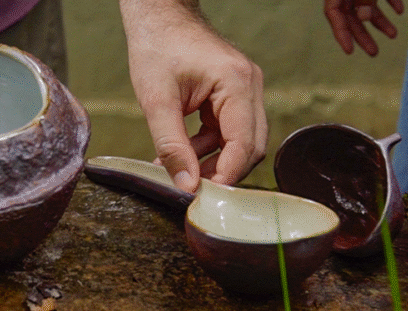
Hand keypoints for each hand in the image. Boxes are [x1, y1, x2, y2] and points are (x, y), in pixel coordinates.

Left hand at [120, 0, 267, 192]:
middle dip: (223, 171)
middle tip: (192, 188)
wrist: (158, 16)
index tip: (203, 196)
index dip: (227, 175)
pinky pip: (229, 130)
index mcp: (237, 83)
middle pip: (251, 146)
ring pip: (241, 141)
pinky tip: (182, 153)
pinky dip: (208, 146)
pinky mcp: (233, 93)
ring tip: (177, 169)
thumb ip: (172, 145)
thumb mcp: (156, 100)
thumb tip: (186, 185)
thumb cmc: (156, 47)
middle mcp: (250, 85)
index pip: (244, 143)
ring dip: (213, 160)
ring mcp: (245, 89)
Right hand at [324, 0, 403, 55]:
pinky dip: (393, 3)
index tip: (349, 51)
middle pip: (353, 18)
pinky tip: (399, 11)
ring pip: (371, 10)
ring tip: (393, 35)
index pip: (333, 14)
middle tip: (374, 53)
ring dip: (382, 23)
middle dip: (364, 36)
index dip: (341, 34)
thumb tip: (365, 15)